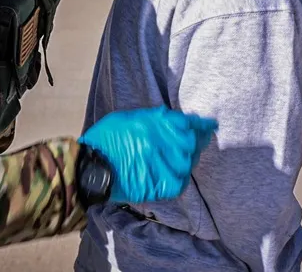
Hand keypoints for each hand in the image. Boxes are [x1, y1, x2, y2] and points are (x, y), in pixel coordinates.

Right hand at [79, 106, 217, 203]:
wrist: (92, 168)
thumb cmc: (106, 139)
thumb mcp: (128, 118)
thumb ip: (151, 118)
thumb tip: (169, 117)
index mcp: (154, 123)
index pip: (187, 123)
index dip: (201, 125)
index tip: (209, 125)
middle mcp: (162, 142)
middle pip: (191, 142)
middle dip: (197, 141)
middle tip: (200, 140)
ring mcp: (162, 164)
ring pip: (188, 162)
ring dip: (188, 159)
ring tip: (183, 157)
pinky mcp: (160, 185)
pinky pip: (179, 181)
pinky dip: (180, 176)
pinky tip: (174, 173)